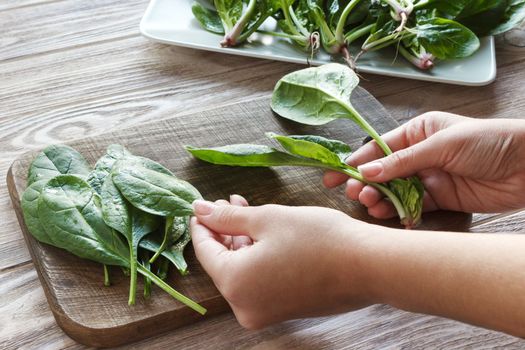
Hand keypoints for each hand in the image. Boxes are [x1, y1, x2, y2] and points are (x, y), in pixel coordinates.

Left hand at [190, 197, 374, 328]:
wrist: (369, 266)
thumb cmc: (318, 239)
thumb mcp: (267, 219)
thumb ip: (227, 218)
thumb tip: (199, 211)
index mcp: (235, 285)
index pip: (205, 251)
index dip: (202, 225)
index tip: (202, 205)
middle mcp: (245, 307)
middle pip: (223, 263)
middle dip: (225, 230)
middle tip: (229, 202)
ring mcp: (266, 312)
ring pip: (243, 271)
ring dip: (242, 241)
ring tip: (246, 211)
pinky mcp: (284, 310)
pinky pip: (260, 281)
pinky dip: (258, 257)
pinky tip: (263, 234)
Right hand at [324, 112, 524, 217]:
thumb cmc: (488, 141)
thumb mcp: (442, 145)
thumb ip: (403, 161)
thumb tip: (367, 171)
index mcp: (418, 132)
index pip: (379, 147)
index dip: (356, 161)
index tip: (335, 174)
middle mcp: (419, 154)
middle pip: (383, 171)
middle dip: (365, 183)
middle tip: (353, 194)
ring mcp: (429, 178)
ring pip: (394, 191)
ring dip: (380, 200)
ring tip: (371, 206)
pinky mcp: (440, 199)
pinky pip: (413, 207)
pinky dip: (401, 214)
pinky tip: (393, 218)